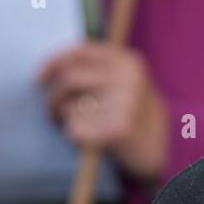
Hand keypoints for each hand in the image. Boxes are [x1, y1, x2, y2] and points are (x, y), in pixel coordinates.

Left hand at [39, 42, 169, 183]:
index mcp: (128, 62)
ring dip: (61, 117)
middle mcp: (127, 78)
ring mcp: (124, 104)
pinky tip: (89, 140)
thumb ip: (97, 70)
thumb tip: (53, 68)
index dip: (53, 62)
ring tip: (71, 125)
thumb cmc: (134, 115)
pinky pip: (74, 129)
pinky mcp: (117, 130)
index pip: (79, 51)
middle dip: (52, 98)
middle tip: (52, 112)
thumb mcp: (126, 82)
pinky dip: (73, 136)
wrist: (164, 152)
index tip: (39, 78)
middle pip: (68, 80)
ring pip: (68, 105)